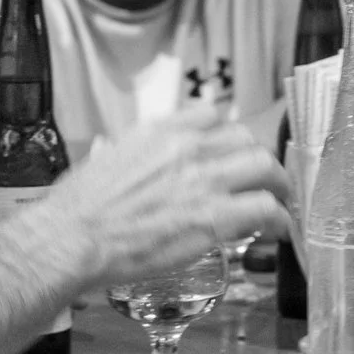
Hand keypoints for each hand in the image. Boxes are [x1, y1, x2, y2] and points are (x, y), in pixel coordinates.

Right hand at [34, 104, 290, 285]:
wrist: (71, 239)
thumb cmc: (76, 208)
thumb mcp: (101, 158)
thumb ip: (119, 151)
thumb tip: (110, 151)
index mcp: (160, 130)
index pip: (213, 114)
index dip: (228, 136)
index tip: (233, 152)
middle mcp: (188, 147)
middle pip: (246, 139)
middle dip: (260, 160)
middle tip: (266, 180)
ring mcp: (204, 180)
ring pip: (264, 167)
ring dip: (278, 186)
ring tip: (281, 203)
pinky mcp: (214, 217)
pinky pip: (265, 209)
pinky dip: (279, 218)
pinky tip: (279, 229)